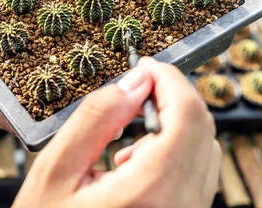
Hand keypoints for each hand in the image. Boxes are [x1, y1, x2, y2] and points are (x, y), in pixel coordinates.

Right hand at [13, 57, 220, 207]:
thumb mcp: (56, 173)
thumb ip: (96, 119)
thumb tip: (134, 81)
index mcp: (152, 191)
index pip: (188, 113)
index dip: (170, 78)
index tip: (144, 67)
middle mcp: (183, 206)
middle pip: (203, 127)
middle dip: (172, 97)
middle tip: (134, 91)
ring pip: (206, 149)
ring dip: (174, 124)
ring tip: (127, 137)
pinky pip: (199, 174)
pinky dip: (176, 151)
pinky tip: (135, 163)